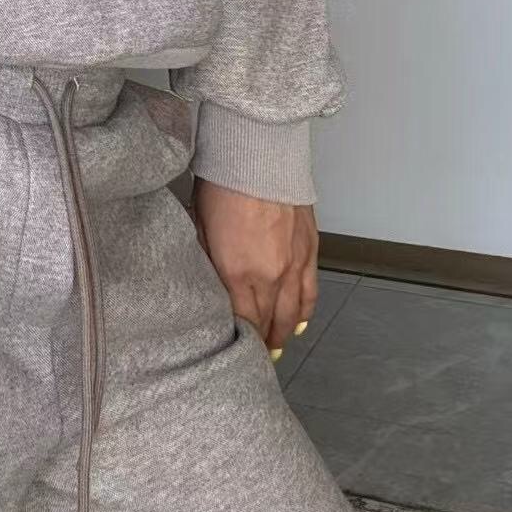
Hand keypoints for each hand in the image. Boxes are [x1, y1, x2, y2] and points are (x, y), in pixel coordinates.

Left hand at [190, 175, 317, 357]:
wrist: (259, 152)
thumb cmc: (222, 185)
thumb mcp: (201, 227)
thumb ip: (208, 263)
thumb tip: (211, 287)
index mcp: (238, 273)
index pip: (243, 322)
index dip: (241, 340)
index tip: (235, 352)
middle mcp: (271, 276)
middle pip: (270, 323)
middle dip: (263, 343)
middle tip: (257, 359)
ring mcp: (295, 264)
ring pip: (294, 314)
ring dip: (285, 333)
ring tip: (277, 346)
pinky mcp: (310, 249)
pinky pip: (311, 291)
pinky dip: (305, 311)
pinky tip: (300, 323)